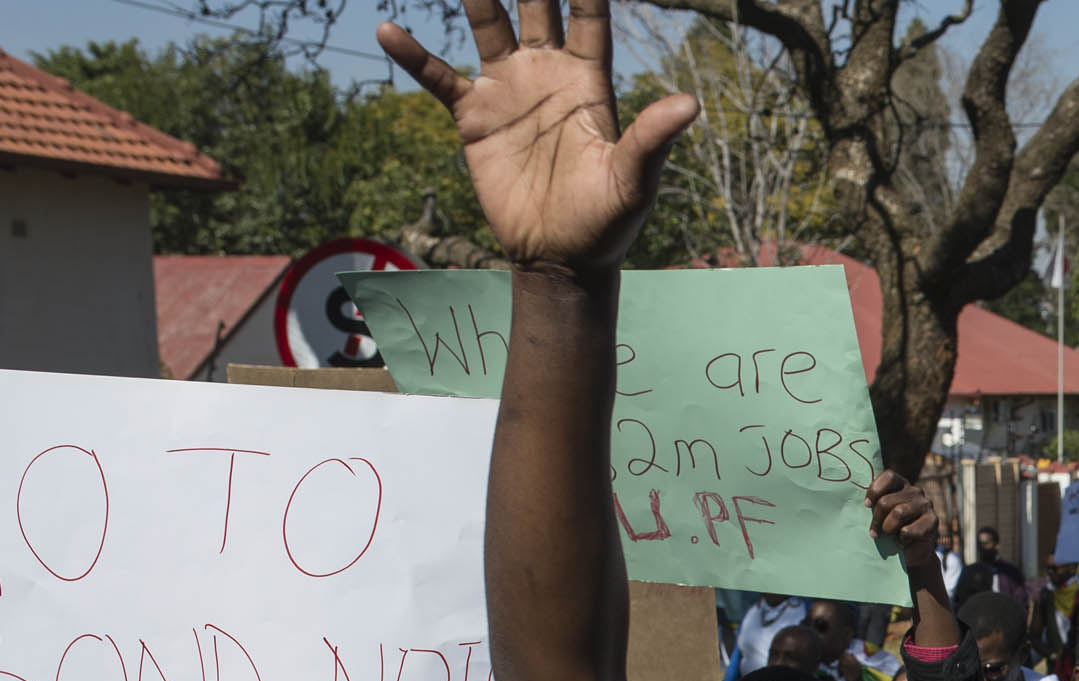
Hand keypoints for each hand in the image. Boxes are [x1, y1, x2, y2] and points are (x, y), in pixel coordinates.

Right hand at [379, 0, 695, 274]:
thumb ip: (653, 139)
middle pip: (536, 5)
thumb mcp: (633, 181)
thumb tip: (689, 104)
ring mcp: (509, 89)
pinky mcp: (475, 117)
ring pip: (487, 24)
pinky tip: (389, 30)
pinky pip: (438, 77)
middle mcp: (548, 73)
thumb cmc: (608, 222)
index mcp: (590, 81)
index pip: (589, 16)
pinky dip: (414, 55)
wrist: (560, 258)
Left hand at [868, 470, 945, 589]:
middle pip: (886, 501)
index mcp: (902, 484)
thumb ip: (875, 504)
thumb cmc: (892, 531)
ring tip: (890, 536)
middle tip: (874, 532)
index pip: (888, 477)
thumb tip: (862, 503)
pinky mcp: (933, 521)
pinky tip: (903, 542)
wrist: (912, 553)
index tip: (867, 505)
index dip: (874, 491)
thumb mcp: (881, 515)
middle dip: (877, 519)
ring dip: (888, 529)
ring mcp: (926, 505)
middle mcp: (915, 491)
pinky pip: (908, 530)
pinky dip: (901, 539)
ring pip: (898, 513)